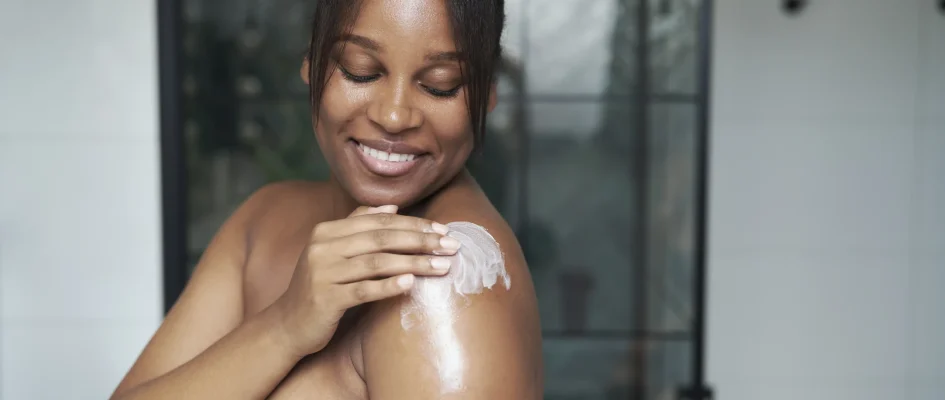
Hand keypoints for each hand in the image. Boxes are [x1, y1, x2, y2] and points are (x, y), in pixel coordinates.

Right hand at [270, 205, 459, 357]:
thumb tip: (392, 207)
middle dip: (421, 240)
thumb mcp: (333, 252)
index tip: (443, 230)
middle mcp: (323, 247)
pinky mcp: (326, 299)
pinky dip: (389, 286)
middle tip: (451, 246)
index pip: (379, 222)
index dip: (414, 224)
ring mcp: (323, 273)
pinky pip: (363, 290)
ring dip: (415, 263)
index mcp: (327, 230)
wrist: (288, 324)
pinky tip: (411, 284)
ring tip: (443, 266)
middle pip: (381, 238)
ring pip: (377, 263)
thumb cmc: (320, 286)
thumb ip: (358, 226)